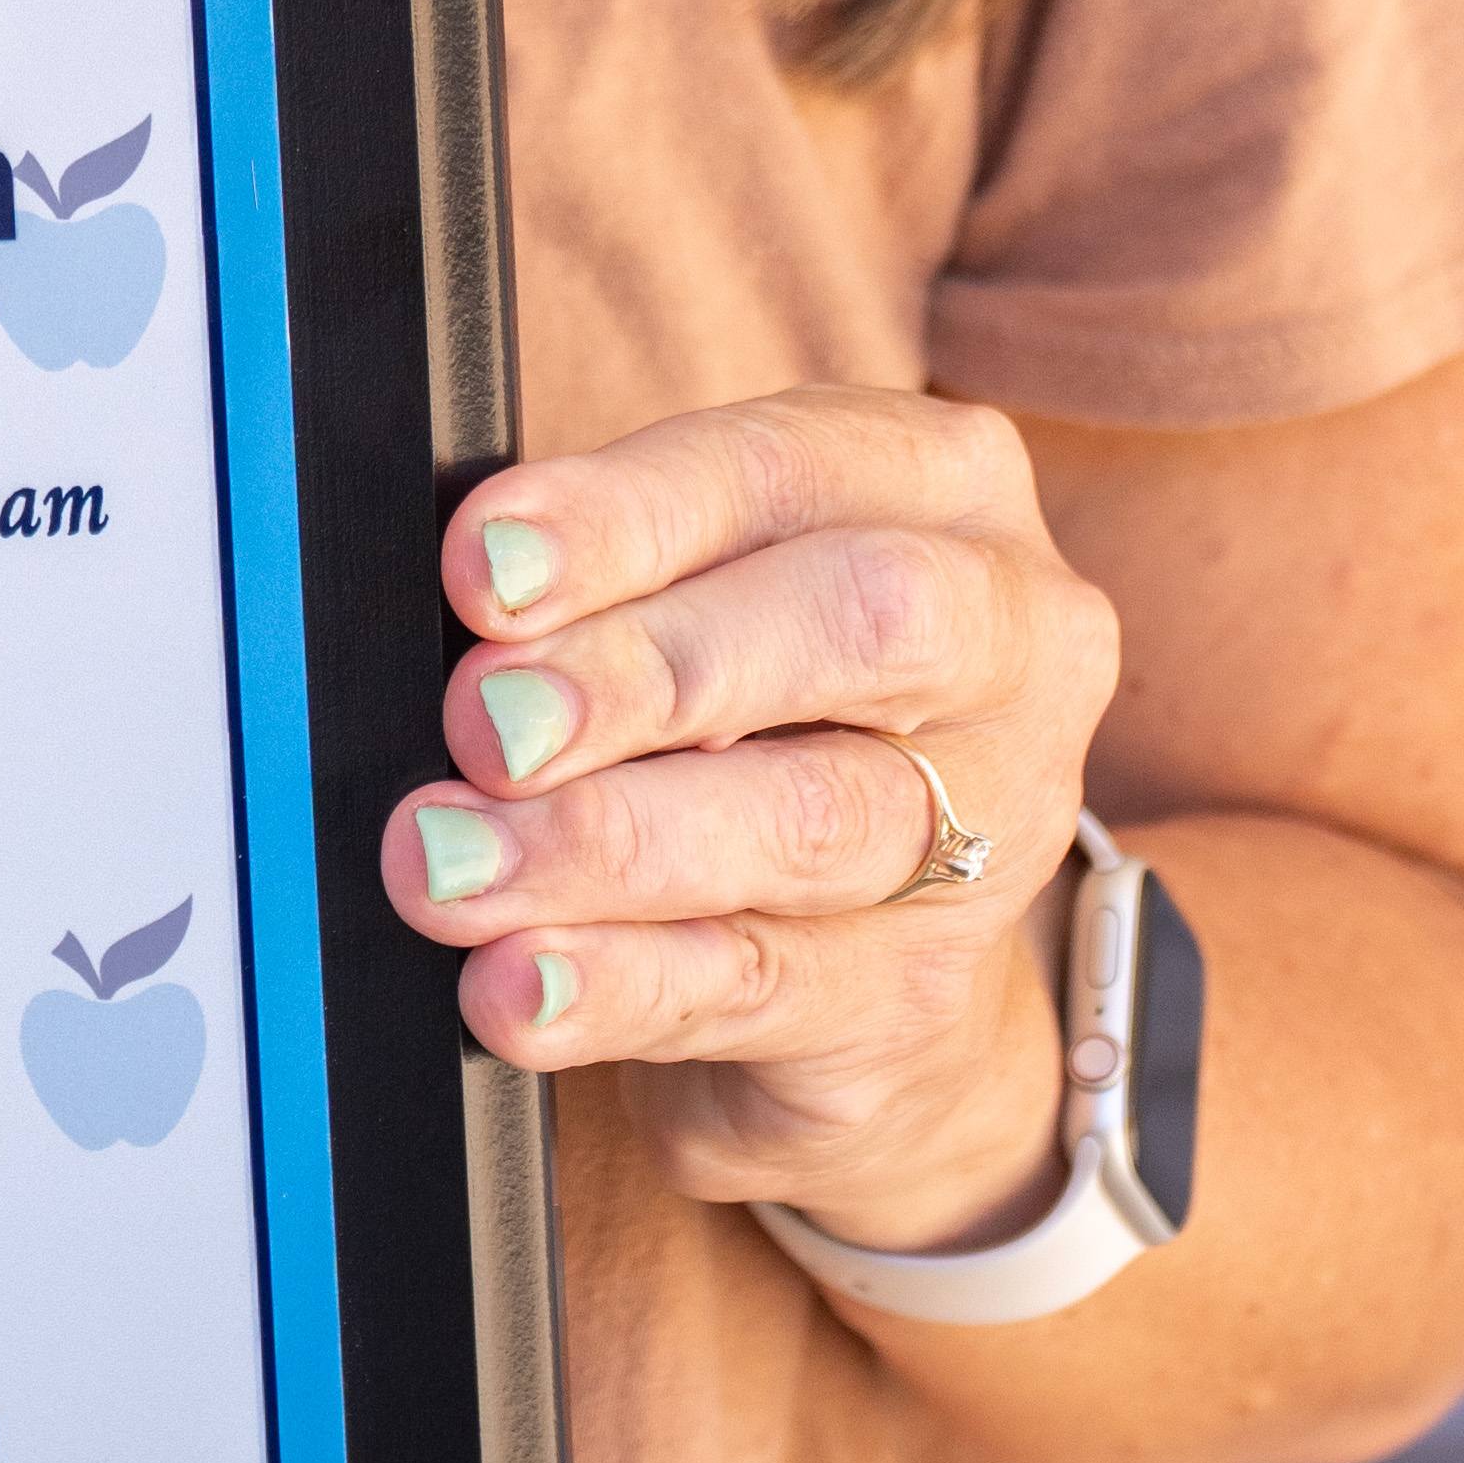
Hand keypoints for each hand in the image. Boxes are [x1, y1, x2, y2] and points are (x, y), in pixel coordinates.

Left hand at [376, 391, 1121, 1256]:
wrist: (847, 941)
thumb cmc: (747, 699)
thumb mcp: (692, 586)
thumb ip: (604, 574)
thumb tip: (470, 600)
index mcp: (942, 486)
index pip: (784, 471)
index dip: (624, 519)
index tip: (483, 571)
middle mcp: (1009, 644)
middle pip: (857, 627)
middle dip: (648, 672)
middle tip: (488, 722)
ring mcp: (992, 830)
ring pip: (810, 823)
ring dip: (603, 844)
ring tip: (454, 865)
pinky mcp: (920, 992)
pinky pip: (762, 985)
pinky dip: (619, 985)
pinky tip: (516, 985)